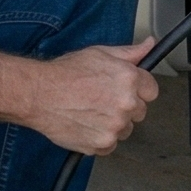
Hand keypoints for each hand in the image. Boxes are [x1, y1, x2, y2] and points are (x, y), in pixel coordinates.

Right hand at [20, 39, 158, 154]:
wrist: (38, 94)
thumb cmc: (65, 73)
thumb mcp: (99, 53)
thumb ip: (129, 53)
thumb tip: (149, 45)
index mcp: (129, 79)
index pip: (152, 90)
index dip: (139, 89)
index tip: (126, 90)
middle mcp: (126, 104)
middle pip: (140, 111)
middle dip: (125, 106)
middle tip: (102, 99)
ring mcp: (115, 127)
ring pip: (125, 129)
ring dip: (113, 123)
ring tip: (90, 111)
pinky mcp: (102, 144)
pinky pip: (110, 144)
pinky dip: (100, 137)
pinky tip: (85, 123)